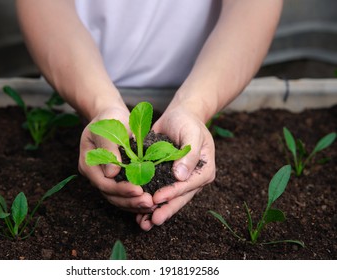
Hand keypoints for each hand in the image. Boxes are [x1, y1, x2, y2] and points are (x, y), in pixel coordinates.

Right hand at [78, 105, 154, 213]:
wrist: (112, 116)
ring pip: (118, 199)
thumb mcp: (107, 128)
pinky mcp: (116, 179)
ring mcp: (105, 178)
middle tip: (149, 202)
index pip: (104, 184)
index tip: (138, 190)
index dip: (121, 189)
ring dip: (135, 204)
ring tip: (152, 204)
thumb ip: (109, 148)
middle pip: (111, 196)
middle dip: (130, 201)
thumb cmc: (108, 119)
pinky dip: (136, 199)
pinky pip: (124, 194)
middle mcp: (95, 175)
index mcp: (88, 164)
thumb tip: (112, 173)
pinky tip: (150, 202)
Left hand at [136, 105, 215, 230]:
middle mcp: (193, 179)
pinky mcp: (167, 178)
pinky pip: (159, 192)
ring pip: (169, 200)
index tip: (157, 198)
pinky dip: (149, 202)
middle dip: (165, 210)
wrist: (179, 116)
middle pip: (179, 198)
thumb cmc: (187, 122)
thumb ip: (189, 154)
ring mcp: (180, 181)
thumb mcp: (191, 133)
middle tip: (151, 221)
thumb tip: (181, 176)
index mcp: (204, 170)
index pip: (188, 185)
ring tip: (143, 223)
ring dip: (156, 211)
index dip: (172, 193)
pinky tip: (138, 213)